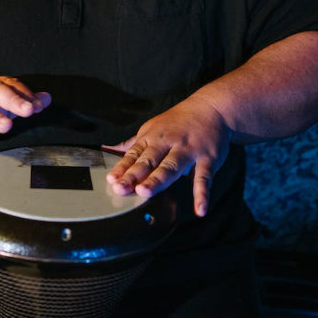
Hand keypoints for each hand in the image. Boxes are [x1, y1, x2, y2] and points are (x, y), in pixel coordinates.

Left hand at [104, 94, 230, 217]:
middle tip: (122, 188)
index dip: (122, 168)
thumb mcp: (152, 128)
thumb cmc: (178, 121)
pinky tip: (199, 209)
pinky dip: (202, 194)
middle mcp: (168, 143)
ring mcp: (188, 151)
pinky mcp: (208, 159)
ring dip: (158, 180)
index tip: (111, 180)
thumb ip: (131, 144)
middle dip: (135, 174)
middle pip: (149, 161)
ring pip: (171, 167)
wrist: (212, 108)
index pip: (134, 154)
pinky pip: (204, 178)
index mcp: (152, 138)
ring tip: (146, 192)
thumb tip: (106, 149)